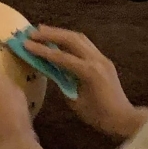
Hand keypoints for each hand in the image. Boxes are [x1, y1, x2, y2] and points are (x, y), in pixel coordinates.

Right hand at [23, 26, 146, 138]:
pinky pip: (85, 44)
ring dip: (60, 33)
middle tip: (32, 32)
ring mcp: (102, 58)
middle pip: (71, 40)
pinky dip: (70, 39)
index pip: (61, 57)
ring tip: (42, 30)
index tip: (26, 44)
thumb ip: (63, 83)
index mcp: (89, 72)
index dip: (42, 50)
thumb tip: (52, 70)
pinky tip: (59, 39)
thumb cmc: (97, 115)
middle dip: (50, 34)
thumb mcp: (74, 101)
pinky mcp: (103, 59)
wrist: (122, 118)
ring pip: (79, 38)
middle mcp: (96, 60)